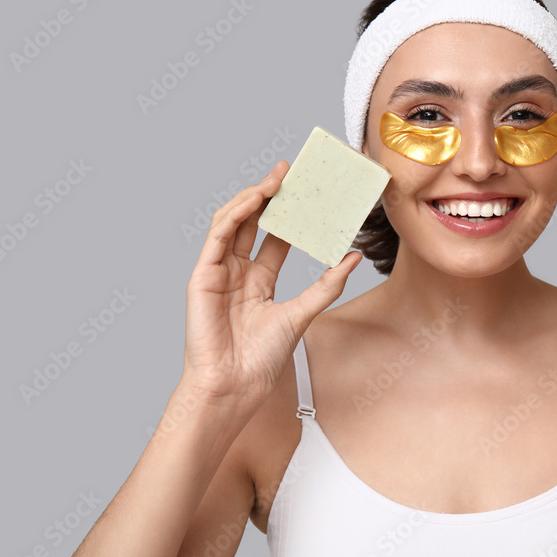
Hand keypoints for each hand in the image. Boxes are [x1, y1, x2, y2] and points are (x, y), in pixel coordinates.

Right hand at [182, 161, 361, 407]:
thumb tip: (353, 258)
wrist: (235, 386)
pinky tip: (255, 199)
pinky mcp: (203, 275)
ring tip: (277, 179)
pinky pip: (218, 236)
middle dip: (272, 195)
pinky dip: (236, 214)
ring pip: (234, 222)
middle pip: (254, 222)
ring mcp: (218, 272)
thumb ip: (326, 285)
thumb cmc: (261, 359)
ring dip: (254, 197)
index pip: (275, 236)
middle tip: (293, 171)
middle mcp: (237, 271)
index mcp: (258, 280)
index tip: (310, 191)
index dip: (290, 213)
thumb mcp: (302, 314)